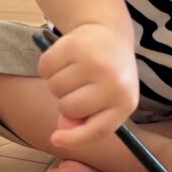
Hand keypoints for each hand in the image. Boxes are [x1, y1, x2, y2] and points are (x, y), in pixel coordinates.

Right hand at [37, 23, 139, 152]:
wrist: (110, 32)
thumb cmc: (108, 73)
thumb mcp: (106, 99)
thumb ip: (87, 119)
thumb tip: (63, 129)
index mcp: (126, 101)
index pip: (98, 130)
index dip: (74, 139)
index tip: (56, 139)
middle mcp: (114, 82)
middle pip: (68, 108)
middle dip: (66, 100)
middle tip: (80, 84)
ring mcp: (95, 63)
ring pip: (55, 88)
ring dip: (58, 81)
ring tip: (76, 68)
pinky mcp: (76, 45)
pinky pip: (45, 68)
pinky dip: (49, 66)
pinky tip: (67, 58)